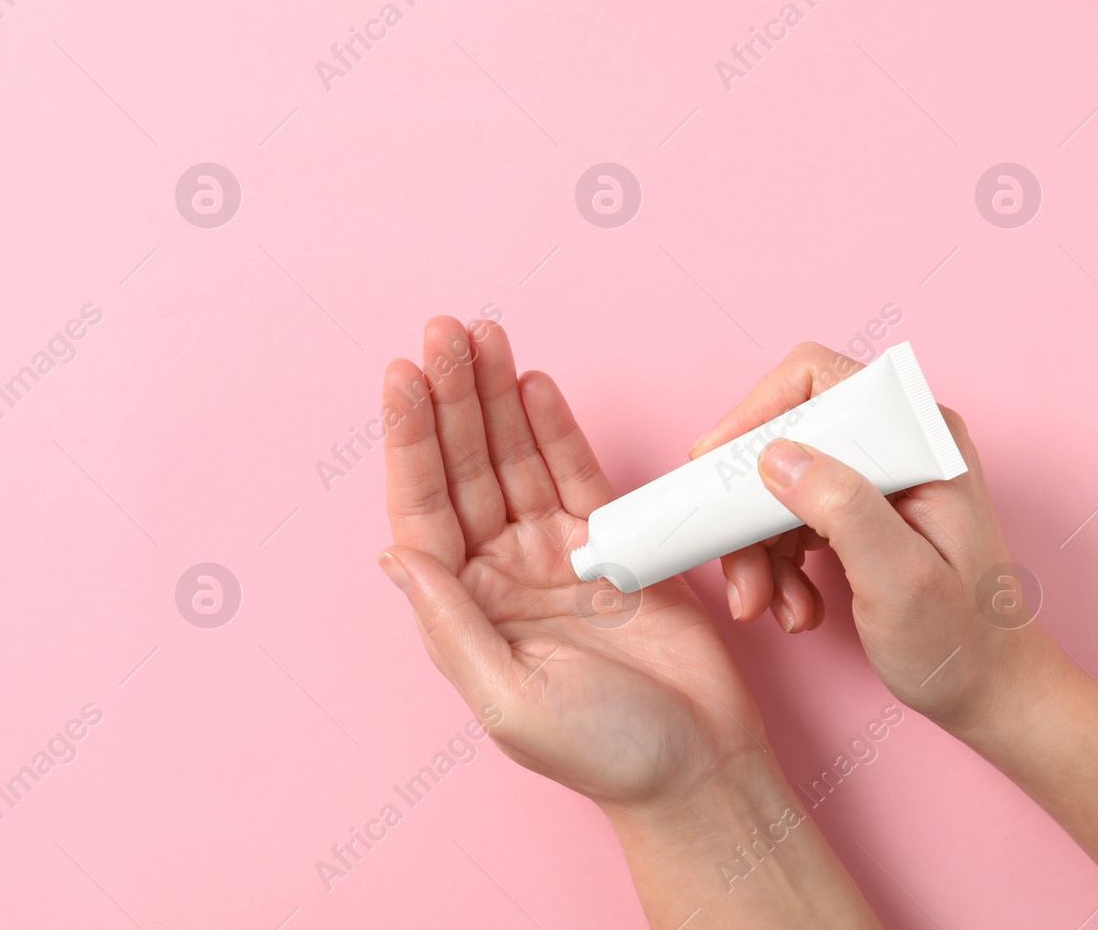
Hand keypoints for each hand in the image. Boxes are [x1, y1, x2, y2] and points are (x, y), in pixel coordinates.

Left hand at [380, 317, 773, 810]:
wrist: (701, 768)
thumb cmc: (605, 754)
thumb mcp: (510, 700)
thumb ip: (453, 624)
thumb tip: (397, 553)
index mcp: (462, 609)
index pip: (424, 507)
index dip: (412, 440)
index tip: (403, 375)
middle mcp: (498, 573)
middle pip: (465, 467)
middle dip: (453, 396)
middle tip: (445, 330)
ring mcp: (552, 554)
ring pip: (514, 458)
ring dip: (496, 397)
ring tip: (482, 334)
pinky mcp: (608, 545)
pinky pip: (573, 473)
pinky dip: (553, 427)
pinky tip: (533, 382)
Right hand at [690, 342, 1067, 731]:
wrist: (989, 691)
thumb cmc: (964, 642)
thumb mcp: (901, 580)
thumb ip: (845, 509)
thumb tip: (776, 457)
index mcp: (921, 438)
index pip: (817, 381)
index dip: (756, 413)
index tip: (714, 466)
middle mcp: (898, 443)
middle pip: (784, 439)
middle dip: (750, 509)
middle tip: (743, 573)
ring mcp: (876, 477)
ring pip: (777, 484)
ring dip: (759, 548)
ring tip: (772, 603)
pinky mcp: (858, 509)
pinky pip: (787, 516)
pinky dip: (775, 562)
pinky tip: (793, 603)